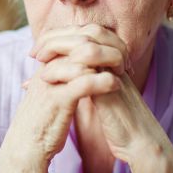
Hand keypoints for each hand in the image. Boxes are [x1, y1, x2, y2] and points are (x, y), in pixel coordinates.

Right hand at [0, 48, 120, 172]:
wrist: (25, 147)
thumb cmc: (43, 121)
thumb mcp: (52, 90)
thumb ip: (63, 74)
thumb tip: (84, 64)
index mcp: (48, 62)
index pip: (75, 34)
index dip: (100, 39)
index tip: (118, 52)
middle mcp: (48, 66)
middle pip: (81, 40)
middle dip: (107, 47)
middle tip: (124, 61)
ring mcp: (52, 81)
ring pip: (84, 57)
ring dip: (109, 62)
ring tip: (123, 72)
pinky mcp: (57, 99)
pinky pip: (84, 82)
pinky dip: (104, 81)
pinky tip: (116, 86)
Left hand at [30, 24, 172, 172]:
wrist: (138, 141)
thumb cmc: (115, 119)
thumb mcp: (97, 91)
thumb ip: (82, 74)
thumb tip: (48, 67)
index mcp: (114, 56)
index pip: (85, 31)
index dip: (59, 35)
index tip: (37, 48)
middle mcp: (117, 59)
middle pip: (86, 31)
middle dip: (56, 37)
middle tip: (34, 52)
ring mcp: (115, 71)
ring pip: (86, 46)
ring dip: (58, 49)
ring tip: (39, 62)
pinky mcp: (111, 89)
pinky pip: (86, 70)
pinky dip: (63, 70)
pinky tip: (46, 78)